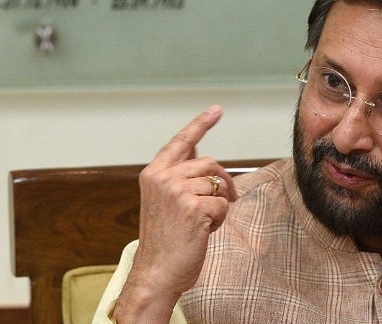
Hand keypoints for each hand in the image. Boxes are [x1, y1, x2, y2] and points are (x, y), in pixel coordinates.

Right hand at [114, 105, 235, 322]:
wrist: (156, 273)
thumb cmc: (165, 240)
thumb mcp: (165, 201)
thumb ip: (180, 176)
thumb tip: (200, 154)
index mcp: (154, 174)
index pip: (181, 142)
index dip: (200, 124)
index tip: (216, 110)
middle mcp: (162, 178)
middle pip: (209, 163)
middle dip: (223, 181)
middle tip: (227, 199)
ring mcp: (177, 191)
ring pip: (217, 184)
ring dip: (219, 204)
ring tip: (203, 222)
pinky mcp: (193, 207)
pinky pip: (222, 203)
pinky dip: (220, 218)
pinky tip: (204, 231)